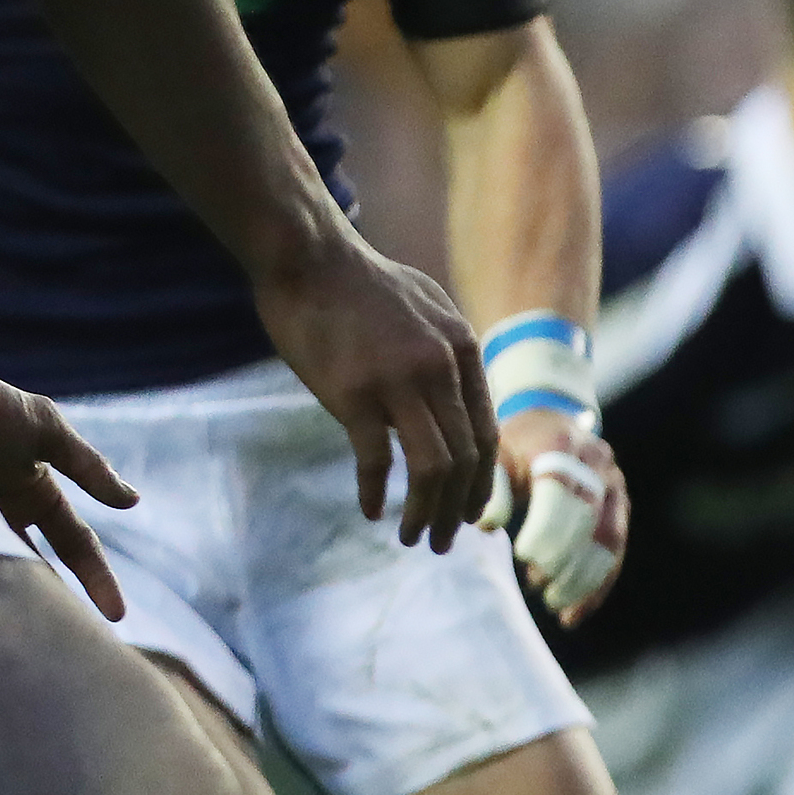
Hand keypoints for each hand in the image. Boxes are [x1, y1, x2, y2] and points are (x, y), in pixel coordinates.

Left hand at [0, 363, 135, 618]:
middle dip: (59, 607)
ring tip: (26, 641)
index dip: (99, 579)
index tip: (117, 616)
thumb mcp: (42, 426)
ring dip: (13, 606)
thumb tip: (133, 501)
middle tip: (72, 645)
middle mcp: (4, 519)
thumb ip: (86, 464)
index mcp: (37, 496)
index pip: (77, 546)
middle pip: (41, 572)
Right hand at [248, 231, 491, 552]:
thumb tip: (458, 398)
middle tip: (443, 541)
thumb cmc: (358, 283)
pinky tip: (373, 510)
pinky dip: (378, 493)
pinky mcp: (355, 393)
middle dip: (459, 510)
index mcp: (463, 350)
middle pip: (466, 461)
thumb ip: (448, 353)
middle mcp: (441, 368)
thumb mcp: (427, 308)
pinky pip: (378, 461)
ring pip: (434, 470)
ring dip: (426, 513)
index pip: (485, 435)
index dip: (482, 483)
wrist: (307, 253)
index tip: (471, 514)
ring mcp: (400, 381)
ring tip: (414, 538)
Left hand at [480, 409, 628, 625]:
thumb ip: (490, 488)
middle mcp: (596, 463)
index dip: (547, 528)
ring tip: (554, 604)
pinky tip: (574, 616)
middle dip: (565, 557)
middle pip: (589, 517)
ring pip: (609, 539)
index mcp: (560, 444)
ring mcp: (615, 486)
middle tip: (537, 586)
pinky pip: (616, 554)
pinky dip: (596, 588)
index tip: (524, 558)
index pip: (562, 490)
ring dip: (583, 578)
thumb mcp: (495, 455)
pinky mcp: (622, 508)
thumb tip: (485, 526)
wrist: (551, 419)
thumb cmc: (514, 445)